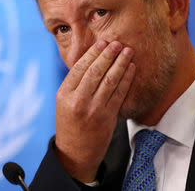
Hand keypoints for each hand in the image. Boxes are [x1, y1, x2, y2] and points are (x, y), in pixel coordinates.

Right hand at [54, 40, 134, 182]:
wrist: (76, 151)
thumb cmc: (70, 123)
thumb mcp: (63, 102)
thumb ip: (75, 83)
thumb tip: (91, 58)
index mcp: (64, 94)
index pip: (79, 68)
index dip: (93, 53)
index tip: (102, 43)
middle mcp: (78, 101)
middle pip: (95, 71)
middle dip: (108, 55)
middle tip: (117, 43)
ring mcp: (94, 109)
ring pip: (110, 80)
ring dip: (120, 63)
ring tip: (127, 51)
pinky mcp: (108, 117)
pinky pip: (120, 94)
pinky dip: (126, 79)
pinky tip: (131, 68)